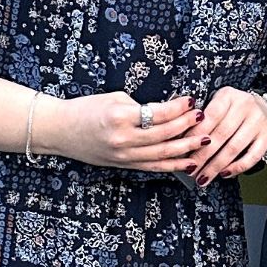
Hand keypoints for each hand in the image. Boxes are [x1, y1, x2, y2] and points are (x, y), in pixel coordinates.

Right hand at [45, 93, 204, 174]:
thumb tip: (167, 110)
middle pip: (164, 134)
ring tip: (205, 139)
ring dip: (187, 147)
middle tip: (204, 118)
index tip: (191, 100)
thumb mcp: (113, 99)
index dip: (178, 107)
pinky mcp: (124, 165)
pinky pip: (154, 167)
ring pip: (162, 154)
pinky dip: (173, 166)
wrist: (61, 130)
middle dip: (187, 126)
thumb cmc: (86, 109)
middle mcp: (123, 139)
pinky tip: (190, 162)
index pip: (158, 113)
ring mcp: (124, 155)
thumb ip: (140, 106)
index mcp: (119, 117)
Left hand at [191, 87, 266, 184]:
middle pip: (220, 135)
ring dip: (216, 166)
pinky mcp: (266, 137)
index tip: (184, 150)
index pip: (210, 116)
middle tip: (191, 169)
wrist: (264, 107)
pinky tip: (224, 173)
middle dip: (203, 156)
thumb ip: (203, 117)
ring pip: (234, 148)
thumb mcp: (218, 103)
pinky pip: (252, 157)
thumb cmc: (234, 108)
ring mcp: (257, 122)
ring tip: (203, 177)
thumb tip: (182, 139)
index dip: (196, 135)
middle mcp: (245, 106)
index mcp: (228, 96)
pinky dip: (237, 167)